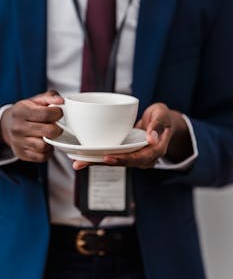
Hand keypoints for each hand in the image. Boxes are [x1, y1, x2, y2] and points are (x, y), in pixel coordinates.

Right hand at [0, 90, 63, 162]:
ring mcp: (19, 142)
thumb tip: (61, 101)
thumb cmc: (25, 112)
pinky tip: (45, 144)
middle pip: (49, 131)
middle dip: (57, 128)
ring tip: (49, 135)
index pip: (47, 114)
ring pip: (45, 146)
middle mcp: (18, 127)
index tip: (58, 113)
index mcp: (22, 111)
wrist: (7, 125)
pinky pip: (42, 157)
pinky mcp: (22, 154)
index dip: (58, 113)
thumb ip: (50, 97)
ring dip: (51, 141)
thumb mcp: (35, 100)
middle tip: (56, 126)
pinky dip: (47, 152)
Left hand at [73, 103, 191, 169]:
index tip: (107, 157)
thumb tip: (151, 138)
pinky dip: (98, 155)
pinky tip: (83, 154)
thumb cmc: (163, 117)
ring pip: (114, 160)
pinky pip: (112, 154)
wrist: (162, 121)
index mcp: (155, 151)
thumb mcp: (162, 115)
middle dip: (101, 163)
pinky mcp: (126, 152)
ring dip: (96, 161)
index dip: (123, 159)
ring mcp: (133, 156)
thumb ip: (157, 125)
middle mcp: (143, 157)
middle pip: (122, 162)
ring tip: (77, 162)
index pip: (138, 158)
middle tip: (82, 162)